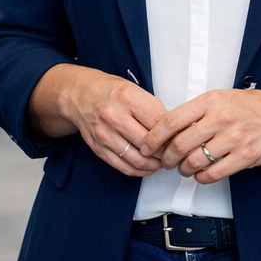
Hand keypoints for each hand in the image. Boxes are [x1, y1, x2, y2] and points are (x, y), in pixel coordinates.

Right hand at [29, 63, 167, 176]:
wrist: (80, 95)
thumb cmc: (111, 91)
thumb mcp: (134, 89)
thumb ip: (153, 108)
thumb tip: (175, 129)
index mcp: (127, 97)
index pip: (159, 121)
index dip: (173, 133)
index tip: (180, 137)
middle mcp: (114, 116)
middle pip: (149, 143)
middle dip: (166, 152)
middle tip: (174, 153)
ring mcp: (104, 134)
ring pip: (137, 160)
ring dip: (154, 165)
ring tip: (163, 162)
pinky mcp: (98, 148)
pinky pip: (123, 166)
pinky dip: (139, 171)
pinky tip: (148, 167)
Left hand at [140, 88, 260, 183]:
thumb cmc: (254, 106)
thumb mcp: (223, 97)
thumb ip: (198, 110)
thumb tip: (169, 126)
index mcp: (212, 100)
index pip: (172, 120)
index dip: (154, 136)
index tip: (146, 146)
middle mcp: (221, 117)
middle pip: (180, 144)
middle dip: (167, 158)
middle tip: (165, 162)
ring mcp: (234, 138)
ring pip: (194, 161)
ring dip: (184, 169)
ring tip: (185, 168)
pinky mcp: (245, 157)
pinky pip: (213, 174)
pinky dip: (202, 178)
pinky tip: (201, 174)